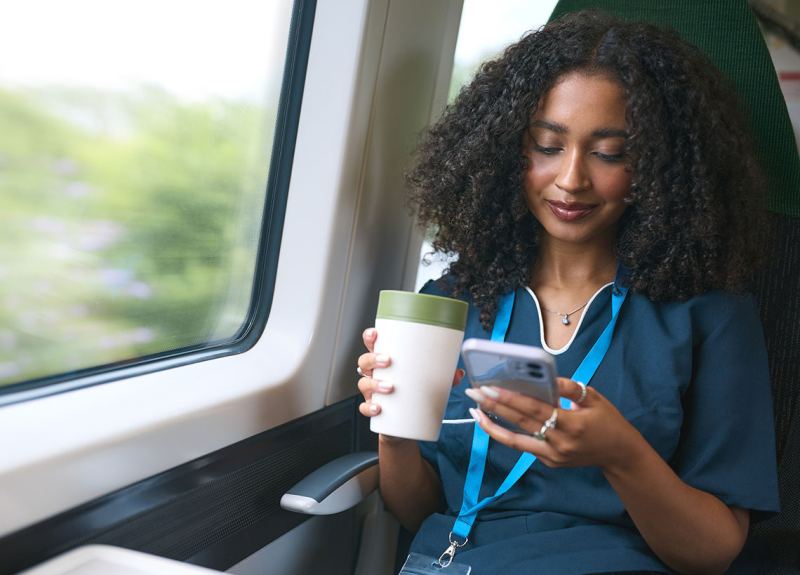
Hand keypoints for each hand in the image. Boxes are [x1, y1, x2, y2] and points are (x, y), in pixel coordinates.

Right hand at [357, 327, 464, 420]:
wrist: (405, 426)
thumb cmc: (414, 394)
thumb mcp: (428, 382)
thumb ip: (443, 377)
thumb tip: (458, 373)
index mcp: (385, 362)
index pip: (372, 345)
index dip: (370, 337)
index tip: (375, 334)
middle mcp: (375, 375)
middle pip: (364, 361)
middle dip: (373, 359)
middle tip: (388, 360)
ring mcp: (372, 393)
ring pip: (363, 383)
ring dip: (374, 383)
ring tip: (389, 387)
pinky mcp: (373, 409)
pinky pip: (364, 407)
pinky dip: (369, 407)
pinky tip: (378, 408)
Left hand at [464, 378, 640, 470]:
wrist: (619, 454)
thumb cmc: (608, 422)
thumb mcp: (594, 399)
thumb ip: (569, 388)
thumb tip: (547, 376)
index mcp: (572, 425)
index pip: (535, 409)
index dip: (511, 398)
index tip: (491, 387)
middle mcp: (560, 443)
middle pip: (520, 423)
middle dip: (494, 406)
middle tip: (474, 392)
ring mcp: (553, 456)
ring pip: (515, 441)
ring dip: (492, 425)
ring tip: (475, 410)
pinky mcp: (549, 461)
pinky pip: (524, 445)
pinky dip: (507, 433)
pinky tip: (493, 419)